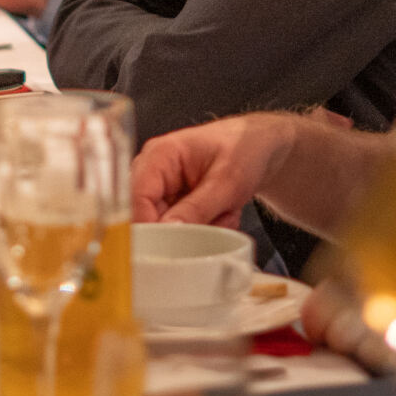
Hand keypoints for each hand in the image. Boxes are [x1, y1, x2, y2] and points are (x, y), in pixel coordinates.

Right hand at [130, 112, 304, 226]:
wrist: (258, 147)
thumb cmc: (244, 149)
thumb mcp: (227, 182)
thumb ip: (198, 208)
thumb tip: (169, 232)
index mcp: (160, 155)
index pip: (137, 197)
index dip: (148, 226)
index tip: (169, 248)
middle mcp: (153, 171)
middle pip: (148, 216)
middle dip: (184, 228)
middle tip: (217, 220)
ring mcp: (161, 188)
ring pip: (166, 227)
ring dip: (199, 228)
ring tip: (225, 213)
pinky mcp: (172, 203)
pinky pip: (179, 228)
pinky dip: (203, 228)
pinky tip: (222, 214)